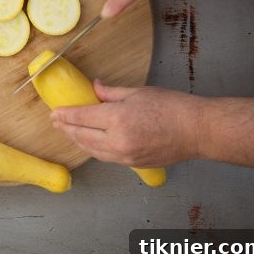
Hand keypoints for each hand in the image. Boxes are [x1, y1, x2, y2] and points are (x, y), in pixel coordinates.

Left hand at [50, 81, 203, 166]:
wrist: (198, 131)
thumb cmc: (172, 107)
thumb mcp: (137, 93)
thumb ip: (111, 93)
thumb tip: (95, 88)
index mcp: (116, 120)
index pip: (81, 118)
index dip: (65, 115)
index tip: (55, 112)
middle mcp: (117, 141)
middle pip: (82, 136)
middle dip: (66, 128)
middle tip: (56, 121)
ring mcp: (125, 156)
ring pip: (92, 150)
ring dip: (77, 140)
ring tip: (68, 132)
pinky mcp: (133, 164)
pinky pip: (105, 157)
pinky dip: (93, 149)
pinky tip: (89, 143)